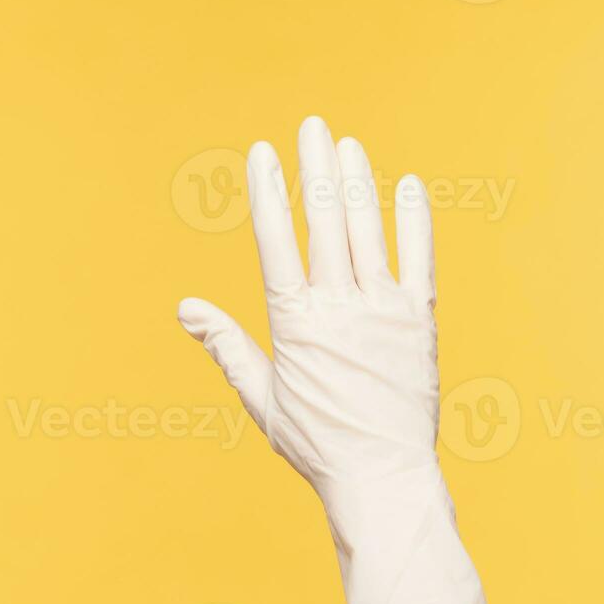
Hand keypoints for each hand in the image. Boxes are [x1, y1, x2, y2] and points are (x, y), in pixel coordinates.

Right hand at [179, 117, 494, 603]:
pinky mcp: (418, 322)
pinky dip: (414, 222)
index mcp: (295, 326)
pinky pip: (418, 260)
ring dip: (357, 184)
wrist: (383, 478)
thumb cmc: (317, 445)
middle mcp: (339, 310)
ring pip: (368, 233)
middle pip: (325, 224)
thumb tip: (185, 308)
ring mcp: (382, 312)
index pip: (277, 244)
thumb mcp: (262, 398)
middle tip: (310, 126)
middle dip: (315, 170)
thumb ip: (227, 346)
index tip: (263, 153)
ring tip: (346, 145)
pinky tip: (408, 187)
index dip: (269, 194)